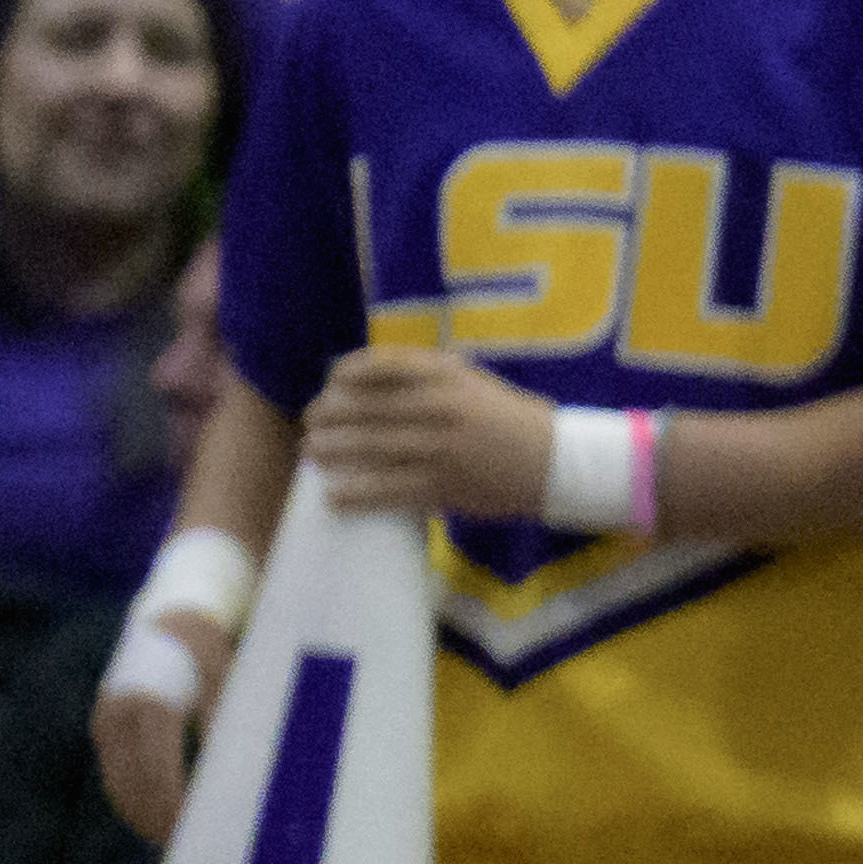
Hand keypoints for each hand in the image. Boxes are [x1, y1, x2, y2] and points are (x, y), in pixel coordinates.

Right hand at [92, 619, 226, 843]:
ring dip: (143, 819)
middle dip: (159, 822)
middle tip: (188, 850)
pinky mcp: (104, 729)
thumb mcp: (225, 683)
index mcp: (149, 704)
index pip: (159, 774)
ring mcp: (106, 722)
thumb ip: (223, 730)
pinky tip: (156, 822)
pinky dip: (134, 803)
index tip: (195, 833)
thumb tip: (229, 781)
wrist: (168, 616)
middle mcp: (118, 714)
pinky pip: (115, 777)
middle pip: (133, 787)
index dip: (176, 809)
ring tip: (173, 843)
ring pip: (119, 787)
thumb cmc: (207, 650)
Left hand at [296, 342, 551, 520]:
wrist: (552, 462)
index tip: (331, 382)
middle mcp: (440, 407)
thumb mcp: (470, 382)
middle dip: (330, 414)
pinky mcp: (441, 485)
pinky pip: (386, 490)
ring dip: (332, 451)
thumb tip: (364, 375)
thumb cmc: (502, 418)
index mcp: (448, 377)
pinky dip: (354, 494)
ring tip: (310, 452)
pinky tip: (332, 498)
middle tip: (310, 422)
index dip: (348, 373)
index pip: (383, 365)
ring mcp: (439, 448)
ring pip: (369, 448)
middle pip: (367, 407)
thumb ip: (425, 374)